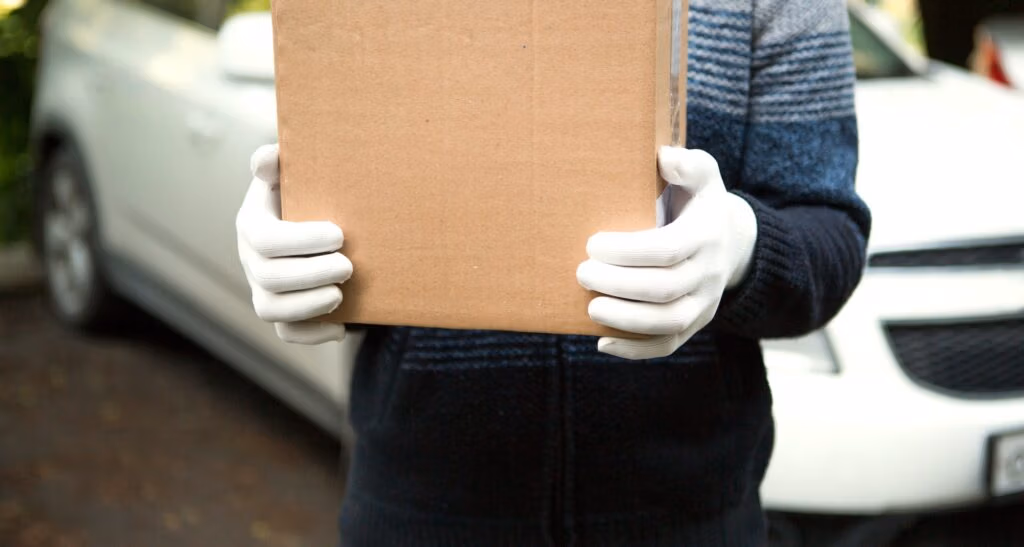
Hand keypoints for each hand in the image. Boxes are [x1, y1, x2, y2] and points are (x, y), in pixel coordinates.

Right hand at [236, 144, 351, 344]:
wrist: (318, 221)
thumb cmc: (307, 192)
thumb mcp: (293, 172)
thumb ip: (277, 161)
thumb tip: (265, 159)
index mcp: (252, 223)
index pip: (265, 239)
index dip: (301, 240)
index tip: (339, 234)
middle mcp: (251, 259)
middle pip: (270, 278)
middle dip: (312, 275)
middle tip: (348, 267)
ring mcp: (262, 289)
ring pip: (272, 309)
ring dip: (308, 306)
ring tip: (340, 294)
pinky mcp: (281, 311)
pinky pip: (286, 333)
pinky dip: (312, 334)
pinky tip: (341, 328)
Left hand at [577, 147, 757, 359]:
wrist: (732, 240)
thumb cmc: (700, 202)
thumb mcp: (702, 175)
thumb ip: (686, 164)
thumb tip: (664, 158)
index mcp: (706, 234)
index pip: (668, 249)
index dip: (628, 251)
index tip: (593, 244)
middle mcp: (709, 272)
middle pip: (665, 288)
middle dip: (619, 284)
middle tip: (582, 272)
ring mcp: (704, 302)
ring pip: (669, 322)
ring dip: (626, 320)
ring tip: (590, 308)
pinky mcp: (695, 323)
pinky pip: (669, 345)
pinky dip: (635, 349)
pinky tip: (601, 343)